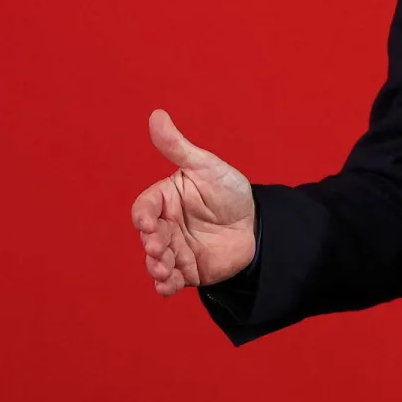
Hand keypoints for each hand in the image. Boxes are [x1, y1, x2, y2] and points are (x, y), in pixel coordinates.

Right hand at [132, 109, 255, 295]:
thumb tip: (156, 115)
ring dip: (156, 267)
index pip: (144, 208)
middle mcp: (165, 226)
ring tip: (166, 270)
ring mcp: (174, 249)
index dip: (144, 217)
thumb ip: (178, 147)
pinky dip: (166, 286)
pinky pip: (171, 281)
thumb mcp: (206, 166)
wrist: (258, 223)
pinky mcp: (187, 270)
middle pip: (149, 238)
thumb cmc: (229, 190)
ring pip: (156, 261)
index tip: (149, 223)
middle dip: (151, 245)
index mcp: (164, 200)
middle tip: (159, 248)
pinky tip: (169, 286)